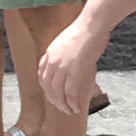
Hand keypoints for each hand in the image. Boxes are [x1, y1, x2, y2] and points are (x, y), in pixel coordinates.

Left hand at [38, 0, 124, 135]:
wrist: (93, 24)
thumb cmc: (86, 29)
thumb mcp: (67, 41)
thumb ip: (64, 52)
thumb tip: (71, 60)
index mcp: (49, 53)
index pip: (42, 75)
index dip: (47, 87)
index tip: (53, 94)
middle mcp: (52, 62)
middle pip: (48, 87)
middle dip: (54, 100)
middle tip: (62, 107)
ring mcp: (62, 68)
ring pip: (57, 93)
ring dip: (63, 105)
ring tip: (69, 111)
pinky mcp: (74, 72)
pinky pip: (71, 93)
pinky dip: (72, 103)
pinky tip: (76, 108)